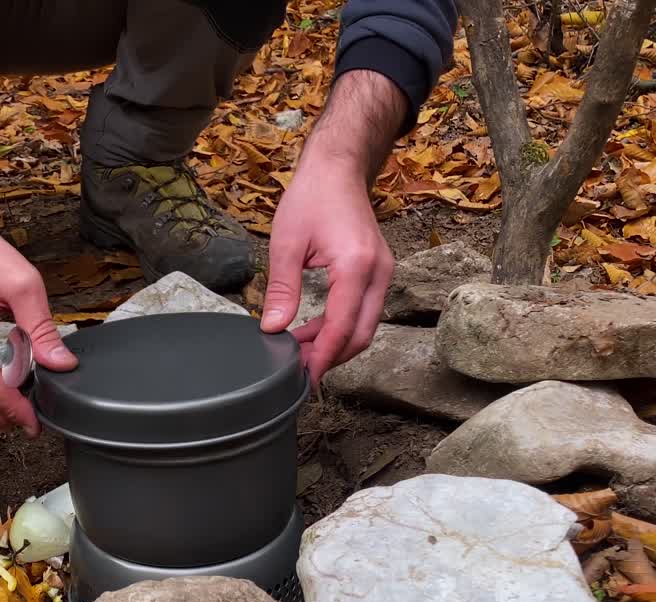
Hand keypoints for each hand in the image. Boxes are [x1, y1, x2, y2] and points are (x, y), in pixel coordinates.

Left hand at [260, 159, 392, 380]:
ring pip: (365, 326)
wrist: (337, 169)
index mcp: (356, 266)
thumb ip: (282, 288)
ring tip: (301, 351)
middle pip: (360, 334)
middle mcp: (378, 272)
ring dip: (335, 344)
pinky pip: (365, 311)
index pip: (342, 327)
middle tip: (299, 369)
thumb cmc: (312, 198)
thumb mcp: (286, 243)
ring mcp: (384, 272)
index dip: (323, 357)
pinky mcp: (379, 272)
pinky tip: (315, 331)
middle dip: (331, 357)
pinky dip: (342, 327)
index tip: (304, 377)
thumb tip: (272, 328)